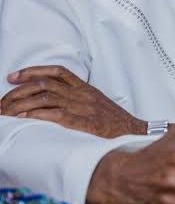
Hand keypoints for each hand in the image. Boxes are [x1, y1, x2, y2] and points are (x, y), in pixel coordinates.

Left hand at [1, 65, 145, 137]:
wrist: (133, 132)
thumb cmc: (114, 121)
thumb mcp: (96, 104)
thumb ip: (78, 99)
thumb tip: (55, 101)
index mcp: (85, 88)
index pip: (57, 71)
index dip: (33, 71)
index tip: (14, 76)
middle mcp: (82, 94)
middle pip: (45, 83)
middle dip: (19, 90)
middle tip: (3, 100)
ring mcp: (82, 107)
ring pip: (46, 97)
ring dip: (22, 103)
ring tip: (7, 111)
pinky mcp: (82, 121)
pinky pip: (56, 114)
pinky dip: (37, 114)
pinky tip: (24, 117)